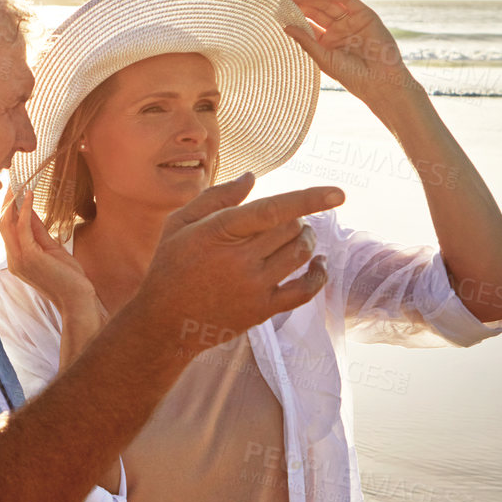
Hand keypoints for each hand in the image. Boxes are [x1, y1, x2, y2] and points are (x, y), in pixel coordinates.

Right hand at [0, 189, 99, 318]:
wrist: (78, 299)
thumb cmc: (68, 278)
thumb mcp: (51, 249)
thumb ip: (38, 231)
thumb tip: (28, 210)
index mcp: (17, 259)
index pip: (6, 230)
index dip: (9, 208)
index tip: (15, 189)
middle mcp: (14, 260)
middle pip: (2, 224)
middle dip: (7, 201)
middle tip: (14, 180)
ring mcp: (19, 259)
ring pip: (7, 224)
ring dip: (13, 201)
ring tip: (20, 182)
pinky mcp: (30, 256)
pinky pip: (22, 227)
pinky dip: (24, 209)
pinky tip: (30, 195)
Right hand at [133, 173, 342, 355]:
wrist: (163, 322)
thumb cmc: (170, 266)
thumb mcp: (180, 223)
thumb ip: (216, 197)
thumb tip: (252, 178)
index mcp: (220, 230)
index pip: (274, 210)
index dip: (309, 199)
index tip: (338, 193)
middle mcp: (241, 259)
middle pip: (291, 228)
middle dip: (297, 219)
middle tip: (289, 221)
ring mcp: (254, 286)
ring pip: (301, 254)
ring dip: (307, 241)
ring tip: (300, 237)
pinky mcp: (263, 310)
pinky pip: (304, 291)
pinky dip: (318, 275)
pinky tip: (319, 265)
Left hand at [285, 0, 418, 113]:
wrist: (379, 81)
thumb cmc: (351, 76)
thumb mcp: (323, 58)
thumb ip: (306, 41)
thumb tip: (286, 27)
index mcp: (329, 43)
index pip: (310, 25)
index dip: (296, 18)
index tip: (281, 13)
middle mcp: (340, 31)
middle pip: (318, 12)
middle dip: (303, 5)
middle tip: (287, 1)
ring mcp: (352, 22)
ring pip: (330, 4)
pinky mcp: (364, 15)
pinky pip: (346, 0)